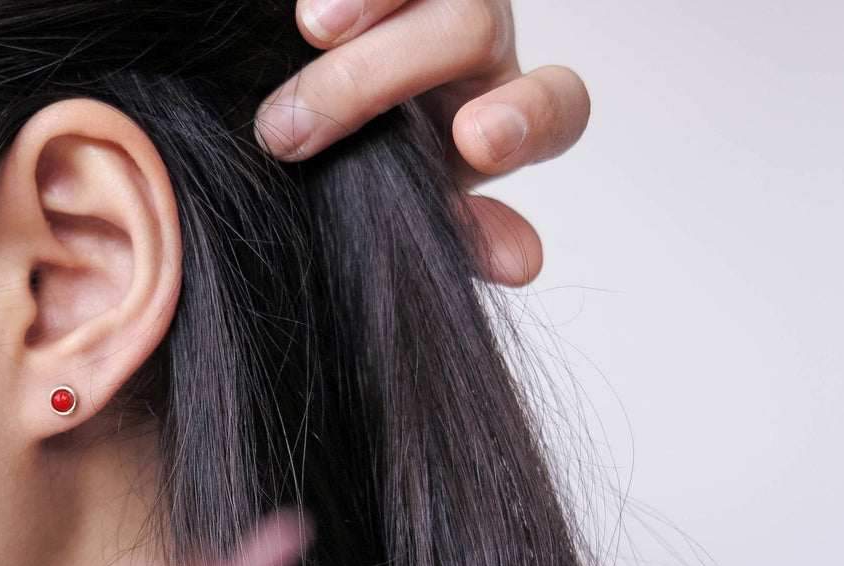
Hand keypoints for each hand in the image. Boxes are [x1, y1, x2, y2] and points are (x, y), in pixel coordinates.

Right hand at [255, 0, 589, 285]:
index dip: (528, 118)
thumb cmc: (361, 178)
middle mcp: (475, 40)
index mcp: (501, 113)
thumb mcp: (409, 210)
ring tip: (312, 29)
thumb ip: (461, 234)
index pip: (553, 105)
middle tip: (290, 134)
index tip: (475, 142)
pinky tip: (301, 13)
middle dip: (381, 77)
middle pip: (471, 28)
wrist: (299, 128)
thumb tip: (520, 262)